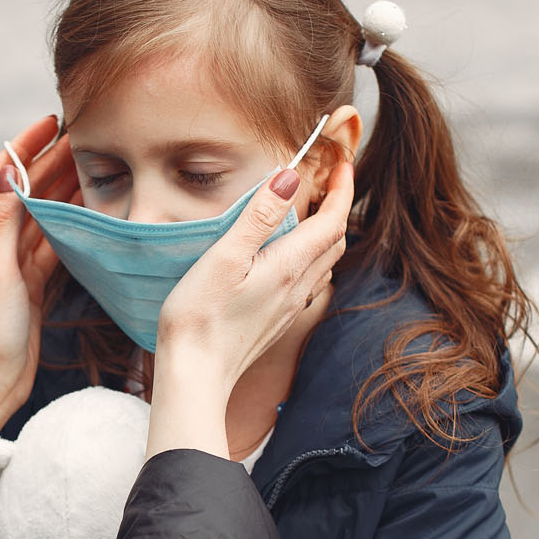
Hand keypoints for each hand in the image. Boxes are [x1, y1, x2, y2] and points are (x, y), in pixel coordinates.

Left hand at [0, 117, 67, 453]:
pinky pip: (55, 242)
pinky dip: (73, 222)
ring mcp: (15, 262)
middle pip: (26, 189)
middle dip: (54, 161)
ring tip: (98, 164)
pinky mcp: (33, 281)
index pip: (0, 173)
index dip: (24, 145)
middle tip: (88, 138)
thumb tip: (6, 172)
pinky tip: (95, 209)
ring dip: (67, 188)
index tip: (52, 122)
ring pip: (45, 213)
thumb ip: (2, 222)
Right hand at [147, 161, 354, 458]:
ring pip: (325, 264)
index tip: (343, 163)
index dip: (342, 189)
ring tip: (314, 212)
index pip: (332, 221)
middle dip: (338, 208)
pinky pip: (309, 283)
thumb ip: (259, 216)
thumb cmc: (200, 316)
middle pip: (335, 241)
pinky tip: (292, 257)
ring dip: (327, 234)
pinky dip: (312, 258)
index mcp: (289, 267)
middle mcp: (298, 288)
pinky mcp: (276, 321)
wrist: (195, 375)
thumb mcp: (225, 257)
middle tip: (330, 181)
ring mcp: (289, 308)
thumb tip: (290, 177)